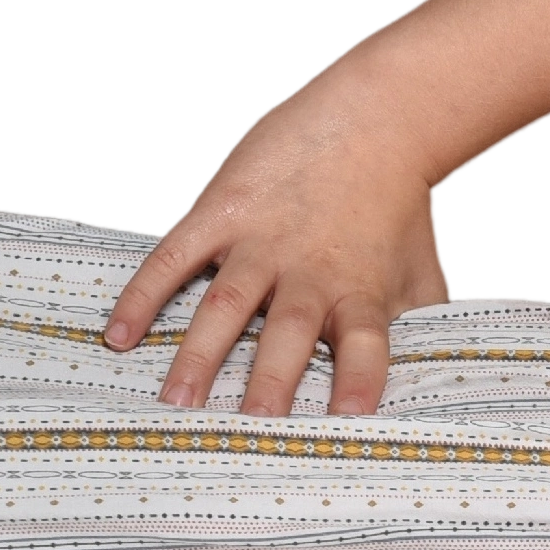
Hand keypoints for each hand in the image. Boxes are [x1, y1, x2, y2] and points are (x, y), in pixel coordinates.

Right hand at [105, 81, 454, 415]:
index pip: (365, 348)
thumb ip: (418, 327)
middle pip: (288, 334)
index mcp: (361, 292)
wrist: (377, 123)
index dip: (358, 382)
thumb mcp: (421, 270)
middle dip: (268, 381)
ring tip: (176, 403)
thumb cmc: (400, 206)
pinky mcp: (222, 212)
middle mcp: (310, 273)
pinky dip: (145, 294)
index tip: (348, 420)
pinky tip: (120, 335)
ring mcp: (261, 242)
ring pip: (227, 305)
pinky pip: (176, 259)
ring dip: (200, 354)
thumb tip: (430, 382)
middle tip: (248, 427)